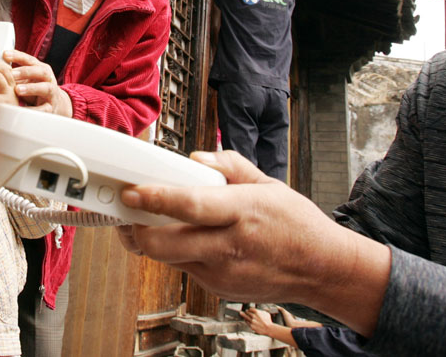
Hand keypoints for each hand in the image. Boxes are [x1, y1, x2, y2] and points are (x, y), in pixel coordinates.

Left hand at [4, 49, 72, 117]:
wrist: (55, 104)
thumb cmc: (37, 89)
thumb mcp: (28, 79)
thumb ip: (16, 74)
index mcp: (41, 69)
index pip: (30, 60)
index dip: (18, 56)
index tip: (5, 55)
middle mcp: (48, 79)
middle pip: (41, 71)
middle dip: (26, 72)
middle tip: (11, 74)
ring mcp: (51, 93)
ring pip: (46, 88)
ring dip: (32, 88)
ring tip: (17, 90)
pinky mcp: (51, 107)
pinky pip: (44, 109)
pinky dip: (35, 109)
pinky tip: (24, 110)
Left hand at [114, 151, 390, 335]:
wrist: (322, 270)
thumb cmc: (296, 224)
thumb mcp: (269, 185)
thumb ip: (230, 166)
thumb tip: (196, 156)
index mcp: (242, 212)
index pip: (190, 206)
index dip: (155, 198)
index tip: (131, 191)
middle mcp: (229, 245)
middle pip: (164, 244)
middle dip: (134, 229)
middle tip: (123, 210)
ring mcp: (221, 271)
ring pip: (167, 258)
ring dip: (148, 240)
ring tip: (140, 221)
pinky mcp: (218, 287)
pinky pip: (183, 267)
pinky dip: (173, 251)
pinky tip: (177, 236)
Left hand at [240, 307, 275, 334]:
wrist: (269, 328)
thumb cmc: (268, 321)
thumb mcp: (265, 313)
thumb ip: (260, 311)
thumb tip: (257, 310)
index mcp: (256, 312)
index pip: (250, 309)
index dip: (249, 309)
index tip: (248, 310)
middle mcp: (253, 316)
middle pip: (247, 312)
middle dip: (246, 312)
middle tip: (244, 311)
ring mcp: (252, 321)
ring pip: (245, 317)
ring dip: (243, 315)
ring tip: (241, 313)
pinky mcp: (251, 326)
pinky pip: (246, 322)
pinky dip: (246, 320)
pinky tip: (245, 319)